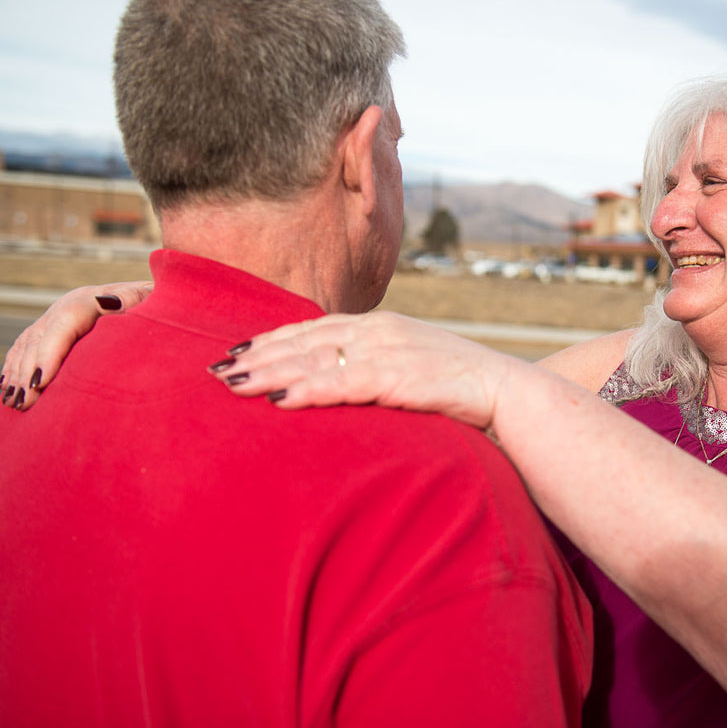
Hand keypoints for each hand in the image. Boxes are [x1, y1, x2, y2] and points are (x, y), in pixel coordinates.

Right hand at [0, 280, 153, 409]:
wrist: (164, 299)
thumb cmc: (162, 307)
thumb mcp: (155, 302)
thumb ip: (137, 301)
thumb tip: (111, 302)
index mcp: (95, 298)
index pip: (64, 323)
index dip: (49, 352)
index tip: (40, 382)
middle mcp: (71, 304)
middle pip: (41, 336)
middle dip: (28, 370)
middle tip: (24, 403)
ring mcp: (60, 314)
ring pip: (29, 343)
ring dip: (17, 373)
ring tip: (13, 403)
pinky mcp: (56, 327)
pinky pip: (26, 346)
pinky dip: (14, 366)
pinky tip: (6, 387)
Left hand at [207, 311, 519, 429]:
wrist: (511, 393)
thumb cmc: (462, 390)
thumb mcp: (413, 371)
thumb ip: (377, 373)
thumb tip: (343, 390)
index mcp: (382, 327)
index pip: (315, 329)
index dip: (273, 340)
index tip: (238, 352)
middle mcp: (380, 331)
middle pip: (306, 339)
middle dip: (258, 354)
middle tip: (215, 370)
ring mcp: (390, 351)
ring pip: (317, 358)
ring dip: (271, 371)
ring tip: (232, 385)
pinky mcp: (401, 377)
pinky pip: (345, 383)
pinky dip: (309, 389)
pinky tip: (280, 400)